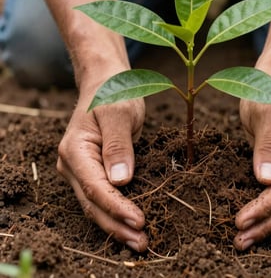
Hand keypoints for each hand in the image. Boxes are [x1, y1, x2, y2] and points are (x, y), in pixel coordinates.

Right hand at [56, 84, 147, 251]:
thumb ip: (118, 145)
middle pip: (92, 203)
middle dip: (116, 225)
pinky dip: (116, 211)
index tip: (139, 220)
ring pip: (96, 204)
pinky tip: (130, 223)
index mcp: (75, 150)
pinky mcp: (94, 171)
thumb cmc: (113, 93)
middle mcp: (73, 164)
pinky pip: (103, 196)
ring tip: (139, 241)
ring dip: (116, 224)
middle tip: (142, 242)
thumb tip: (121, 182)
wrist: (106, 83)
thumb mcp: (119, 112)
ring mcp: (82, 170)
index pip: (94, 187)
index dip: (116, 206)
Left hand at [234, 90, 270, 249]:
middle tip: (239, 242)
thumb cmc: (270, 90)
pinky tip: (252, 220)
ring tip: (243, 239)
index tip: (240, 221)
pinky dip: (266, 208)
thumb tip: (267, 181)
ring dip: (266, 222)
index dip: (264, 207)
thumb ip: (268, 145)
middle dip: (265, 224)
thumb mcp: (265, 112)